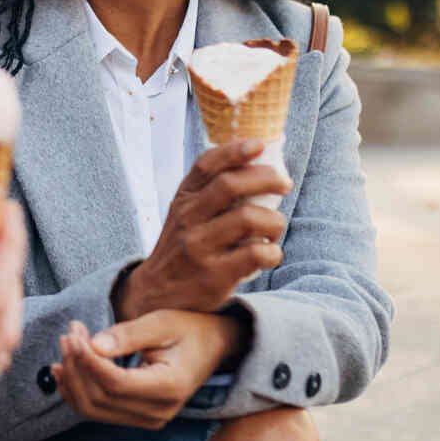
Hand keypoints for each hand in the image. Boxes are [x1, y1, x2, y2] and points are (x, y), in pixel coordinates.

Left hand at [49, 310, 245, 429]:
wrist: (211, 347)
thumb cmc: (188, 330)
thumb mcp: (162, 323)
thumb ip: (127, 335)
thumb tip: (92, 345)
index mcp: (170, 387)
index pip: (116, 383)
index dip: (88, 360)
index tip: (74, 334)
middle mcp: (159, 411)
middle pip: (100, 399)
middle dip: (77, 366)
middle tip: (69, 334)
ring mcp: (148, 419)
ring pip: (93, 409)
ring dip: (73, 379)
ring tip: (66, 346)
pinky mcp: (137, 417)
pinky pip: (97, 412)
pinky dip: (76, 392)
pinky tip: (64, 370)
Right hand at [117, 140, 288, 319]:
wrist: (155, 296)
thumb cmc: (181, 251)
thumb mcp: (183, 216)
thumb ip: (208, 193)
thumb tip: (254, 162)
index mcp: (182, 201)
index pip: (206, 165)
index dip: (234, 150)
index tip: (259, 144)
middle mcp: (187, 220)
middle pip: (230, 185)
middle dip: (266, 178)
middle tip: (284, 184)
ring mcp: (199, 248)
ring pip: (247, 218)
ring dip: (273, 220)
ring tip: (275, 228)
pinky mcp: (213, 276)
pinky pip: (255, 254)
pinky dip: (272, 251)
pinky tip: (270, 254)